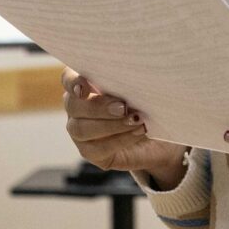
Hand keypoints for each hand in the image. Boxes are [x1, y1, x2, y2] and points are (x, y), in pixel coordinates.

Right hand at [60, 68, 187, 183]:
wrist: (160, 134)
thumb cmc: (148, 104)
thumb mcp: (141, 88)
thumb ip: (130, 81)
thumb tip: (134, 76)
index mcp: (85, 84)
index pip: (68, 78)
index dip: (73, 82)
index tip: (84, 88)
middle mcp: (77, 107)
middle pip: (73, 105)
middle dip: (98, 106)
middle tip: (122, 107)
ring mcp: (80, 131)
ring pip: (81, 129)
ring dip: (110, 125)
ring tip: (136, 120)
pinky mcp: (90, 152)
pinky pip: (98, 148)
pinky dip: (120, 139)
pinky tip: (138, 132)